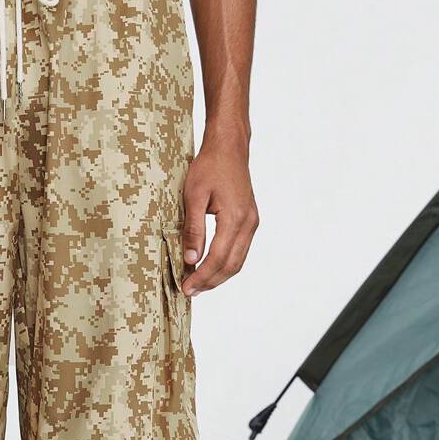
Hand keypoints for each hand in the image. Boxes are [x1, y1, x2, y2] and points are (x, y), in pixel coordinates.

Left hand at [181, 139, 258, 296]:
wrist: (229, 147)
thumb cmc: (210, 166)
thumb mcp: (193, 196)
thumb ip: (193, 229)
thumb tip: (191, 259)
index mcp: (235, 218)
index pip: (218, 258)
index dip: (202, 276)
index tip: (186, 287)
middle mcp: (248, 223)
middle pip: (231, 265)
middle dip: (210, 282)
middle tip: (190, 291)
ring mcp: (252, 222)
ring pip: (238, 261)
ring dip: (219, 276)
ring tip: (199, 284)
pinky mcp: (250, 220)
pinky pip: (240, 250)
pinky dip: (226, 263)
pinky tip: (210, 268)